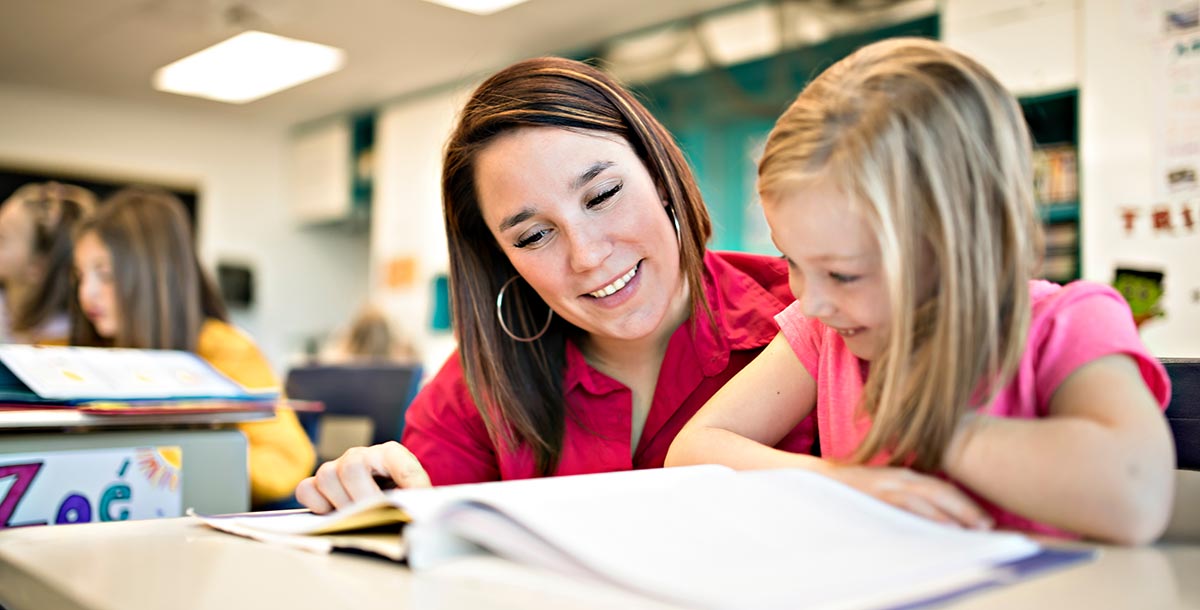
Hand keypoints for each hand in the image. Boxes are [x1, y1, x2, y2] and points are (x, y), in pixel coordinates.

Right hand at [295, 441, 431, 513]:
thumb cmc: (396, 488)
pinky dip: (317, 506)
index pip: (401, 464)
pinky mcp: (317, 483)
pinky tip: (334, 513)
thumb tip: (420, 512)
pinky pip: (306, 489)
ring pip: (326, 477)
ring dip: (340, 504)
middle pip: (351, 468)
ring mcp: (336, 467)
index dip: (411, 483)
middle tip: (373, 515)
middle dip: (363, 499)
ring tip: (355, 517)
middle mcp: (360, 455)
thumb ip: (418, 496)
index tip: (419, 500)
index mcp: (391, 454)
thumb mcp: (414, 490)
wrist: (381, 488)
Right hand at [826, 465, 992, 529]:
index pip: (942, 488)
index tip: (988, 522)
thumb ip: (907, 496)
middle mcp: (900, 478)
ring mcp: (887, 486)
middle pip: (942, 491)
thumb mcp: (884, 487)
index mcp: (905, 475)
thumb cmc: (852, 489)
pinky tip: (940, 527)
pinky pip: (906, 506)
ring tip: (974, 530)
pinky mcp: (875, 496)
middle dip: (968, 509)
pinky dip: (925, 515)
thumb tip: (934, 518)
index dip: (966, 504)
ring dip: (953, 514)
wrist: (816, 478)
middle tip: (989, 527)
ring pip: (928, 497)